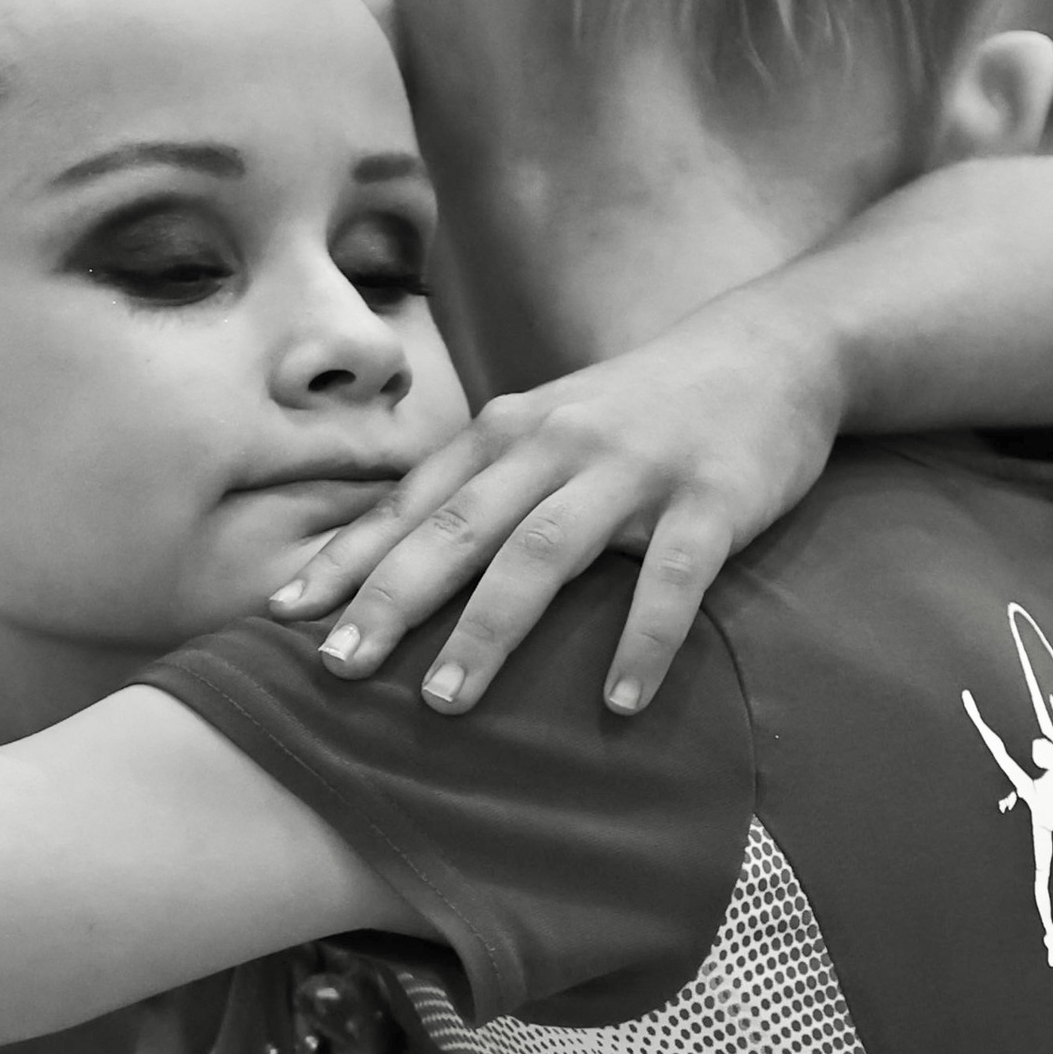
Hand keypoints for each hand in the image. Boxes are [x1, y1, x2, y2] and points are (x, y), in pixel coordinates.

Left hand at [268, 288, 843, 712]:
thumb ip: (480, 487)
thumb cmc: (640, 411)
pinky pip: (672, 578)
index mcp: (508, 433)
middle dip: (390, 600)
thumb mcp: (548, 430)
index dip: (346, 559)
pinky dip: (644, 641)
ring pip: (544, 552)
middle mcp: (557, 445)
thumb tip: (390, 568)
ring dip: (489, 629)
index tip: (280, 616)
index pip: (412, 503)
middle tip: (336, 670)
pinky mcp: (712, 499)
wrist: (772, 350)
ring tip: (444, 703)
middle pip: (458, 528)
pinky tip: (621, 702)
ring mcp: (633, 471)